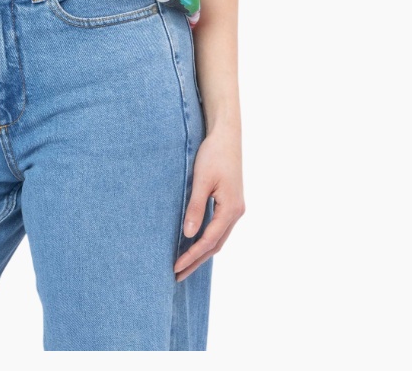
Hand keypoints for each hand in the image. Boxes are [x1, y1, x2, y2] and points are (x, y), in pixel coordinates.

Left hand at [173, 127, 245, 281]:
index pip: (208, 241)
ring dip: (201, 253)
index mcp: (230, 209)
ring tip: (184, 265)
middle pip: (215, 245)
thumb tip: (188, 235)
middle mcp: (236, 212)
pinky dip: (206, 239)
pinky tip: (195, 243)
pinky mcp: (230, 202)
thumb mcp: (201, 181)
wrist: (227, 135)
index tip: (175, 267)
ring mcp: (235, 208)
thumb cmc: (213, 154)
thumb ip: (196, 208)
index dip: (191, 256)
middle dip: (196, 261)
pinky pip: (218, 228)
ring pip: (218, 238)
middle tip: (176, 275)